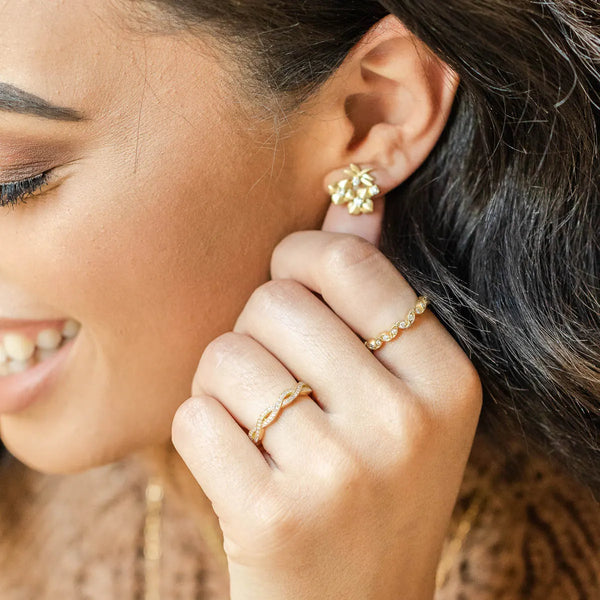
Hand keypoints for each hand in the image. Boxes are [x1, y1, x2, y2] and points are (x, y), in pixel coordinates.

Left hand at [171, 194, 482, 599]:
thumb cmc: (373, 486)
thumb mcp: (402, 393)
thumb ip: (374, 292)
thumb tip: (356, 200)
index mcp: (446, 380)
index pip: (344, 263)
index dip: (297, 262)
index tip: (291, 288)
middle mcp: (404, 422)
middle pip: (273, 303)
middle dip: (257, 333)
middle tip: (279, 381)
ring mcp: (341, 472)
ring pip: (225, 355)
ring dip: (224, 384)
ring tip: (261, 427)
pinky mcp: (273, 516)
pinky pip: (195, 416)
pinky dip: (203, 430)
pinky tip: (239, 465)